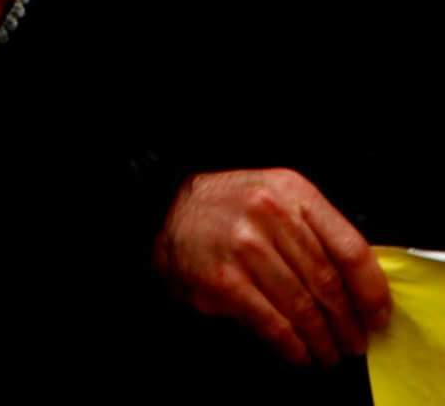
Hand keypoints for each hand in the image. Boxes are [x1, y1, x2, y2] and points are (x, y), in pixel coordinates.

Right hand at [155, 169, 390, 367]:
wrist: (167, 211)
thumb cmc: (231, 210)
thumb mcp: (275, 198)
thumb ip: (314, 230)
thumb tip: (359, 287)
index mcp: (291, 191)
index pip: (349, 248)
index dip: (371, 290)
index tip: (378, 317)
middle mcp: (269, 214)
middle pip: (328, 283)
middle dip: (348, 323)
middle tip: (354, 344)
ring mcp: (245, 247)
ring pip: (303, 308)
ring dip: (323, 341)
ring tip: (329, 354)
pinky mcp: (225, 280)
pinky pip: (273, 324)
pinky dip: (293, 346)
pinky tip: (299, 353)